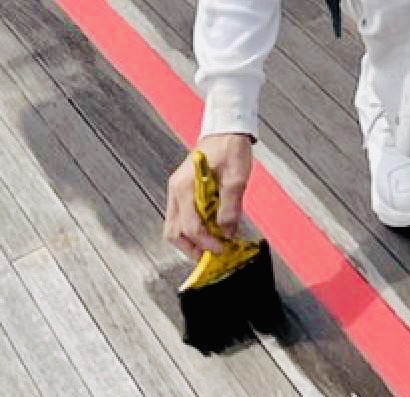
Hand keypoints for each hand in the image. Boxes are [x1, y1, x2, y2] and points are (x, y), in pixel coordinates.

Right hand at [165, 134, 253, 258]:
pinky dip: (194, 229)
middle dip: (191, 247)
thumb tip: (227, 232)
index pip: (190, 227)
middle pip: (173, 232)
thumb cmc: (230, 149)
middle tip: (211, 254)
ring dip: (192, 240)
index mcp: (185, 188)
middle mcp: (176, 192)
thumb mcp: (236, 179)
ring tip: (212, 244)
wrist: (225, 130)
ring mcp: (177, 192)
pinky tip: (211, 229)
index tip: (222, 248)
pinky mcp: (183, 192)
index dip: (206, 242)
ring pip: (175, 227)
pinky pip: (182, 217)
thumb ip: (230, 208)